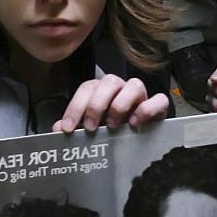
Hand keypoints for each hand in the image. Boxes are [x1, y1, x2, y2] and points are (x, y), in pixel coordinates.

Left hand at [52, 75, 169, 132]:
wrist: (141, 134)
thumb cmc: (112, 128)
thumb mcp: (92, 127)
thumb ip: (76, 126)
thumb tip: (57, 128)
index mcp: (101, 90)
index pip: (86, 89)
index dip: (75, 106)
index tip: (68, 128)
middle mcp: (120, 87)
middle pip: (108, 82)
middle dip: (96, 104)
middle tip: (91, 127)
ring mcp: (140, 94)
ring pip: (134, 85)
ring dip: (120, 104)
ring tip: (113, 125)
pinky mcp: (158, 105)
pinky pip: (158, 99)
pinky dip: (147, 109)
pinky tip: (136, 123)